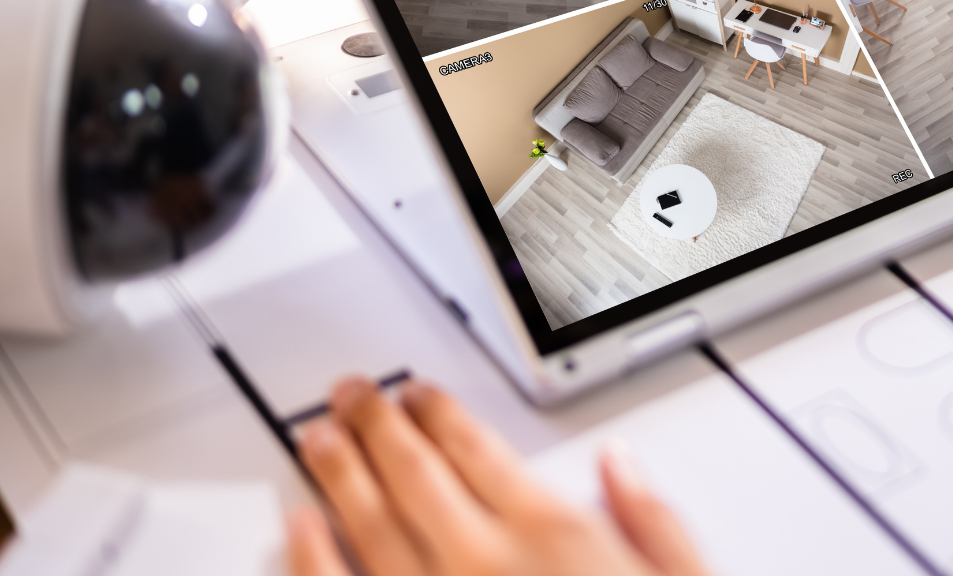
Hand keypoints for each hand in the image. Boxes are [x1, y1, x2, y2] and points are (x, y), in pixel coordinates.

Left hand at [287, 377, 711, 575]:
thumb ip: (652, 522)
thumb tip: (620, 467)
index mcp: (554, 536)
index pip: (477, 449)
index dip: (440, 412)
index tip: (419, 394)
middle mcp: (483, 563)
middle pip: (412, 472)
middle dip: (376, 424)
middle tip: (352, 396)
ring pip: (367, 523)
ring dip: (337, 471)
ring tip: (316, 436)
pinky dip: (312, 555)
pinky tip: (300, 526)